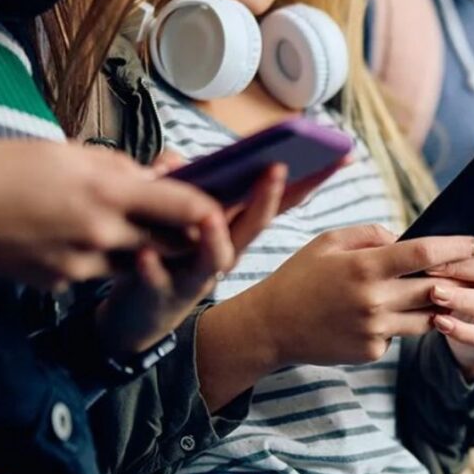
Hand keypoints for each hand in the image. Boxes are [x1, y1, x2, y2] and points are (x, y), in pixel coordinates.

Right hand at [0, 140, 222, 290]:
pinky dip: (95, 257)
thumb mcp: (65, 153)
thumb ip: (119, 169)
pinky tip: (69, 237)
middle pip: (168, 243)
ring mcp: (79, 265)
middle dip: (181, 234)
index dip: (208, 208)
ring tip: (117, 223)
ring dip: (138, 247)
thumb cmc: (2, 169)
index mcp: (106, 192)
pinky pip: (93, 272)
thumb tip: (153, 179)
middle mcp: (100, 233)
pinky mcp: (58, 284)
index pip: (183, 206)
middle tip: (185, 222)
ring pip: (132, 260)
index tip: (220, 206)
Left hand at [95, 164, 289, 355]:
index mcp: (234, 229)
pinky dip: (153, 268)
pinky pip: (159, 280)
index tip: (332, 158)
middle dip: (267, 197)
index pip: (275, 202)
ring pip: (215, 257)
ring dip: (214, 238)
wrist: (140, 316)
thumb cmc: (166, 257)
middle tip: (277, 168)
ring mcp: (197, 275)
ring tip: (210, 218)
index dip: (305, 181)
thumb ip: (179, 184)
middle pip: (253, 225)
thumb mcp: (181, 217)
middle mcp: (225, 252)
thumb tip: (173, 160)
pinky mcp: (163, 293)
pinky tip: (144, 254)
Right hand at [230, 226, 473, 371]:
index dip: (457, 246)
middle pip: (436, 288)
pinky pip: (401, 334)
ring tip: (448, 291)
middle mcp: (374, 300)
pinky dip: (403, 322)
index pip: (424, 254)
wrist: (271, 327)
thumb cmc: (300, 277)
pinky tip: (392, 314)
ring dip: (441, 304)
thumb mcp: (328, 242)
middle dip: (459, 278)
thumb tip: (404, 237)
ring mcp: (375, 329)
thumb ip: (370, 234)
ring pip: (428, 316)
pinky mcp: (372, 350)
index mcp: (365, 266)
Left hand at [426, 217, 473, 377]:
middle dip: (461, 268)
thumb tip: (411, 232)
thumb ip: (446, 246)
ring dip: (459, 297)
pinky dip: (459, 329)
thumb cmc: (455, 281)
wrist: (461, 323)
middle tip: (432, 267)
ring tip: (435, 294)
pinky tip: (439, 322)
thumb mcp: (455, 262)